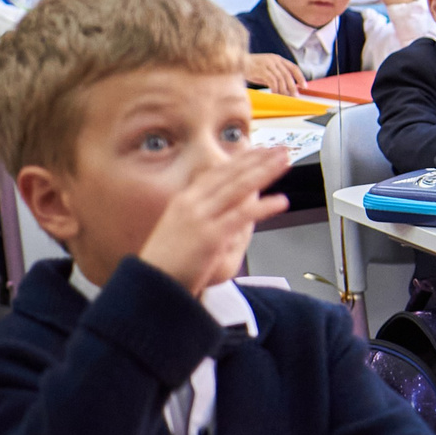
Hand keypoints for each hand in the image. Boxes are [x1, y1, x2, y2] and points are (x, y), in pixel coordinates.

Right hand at [138, 145, 292, 295]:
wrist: (150, 285)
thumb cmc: (167, 263)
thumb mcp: (182, 230)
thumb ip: (207, 215)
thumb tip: (235, 206)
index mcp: (184, 200)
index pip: (218, 172)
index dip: (241, 159)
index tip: (260, 149)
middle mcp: (191, 203)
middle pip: (231, 175)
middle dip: (258, 159)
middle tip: (281, 149)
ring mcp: (200, 218)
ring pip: (238, 189)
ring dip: (264, 172)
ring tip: (285, 162)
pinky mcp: (210, 237)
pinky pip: (241, 217)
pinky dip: (263, 207)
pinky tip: (281, 201)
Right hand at [245, 52, 304, 95]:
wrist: (235, 63)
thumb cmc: (250, 68)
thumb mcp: (266, 70)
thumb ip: (275, 76)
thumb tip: (286, 88)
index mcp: (277, 58)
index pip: (293, 67)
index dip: (300, 77)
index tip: (304, 86)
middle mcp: (274, 60)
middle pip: (288, 75)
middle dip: (292, 87)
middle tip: (295, 96)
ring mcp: (267, 64)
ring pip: (281, 79)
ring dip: (283, 90)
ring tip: (284, 97)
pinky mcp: (261, 69)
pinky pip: (272, 81)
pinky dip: (275, 89)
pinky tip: (274, 94)